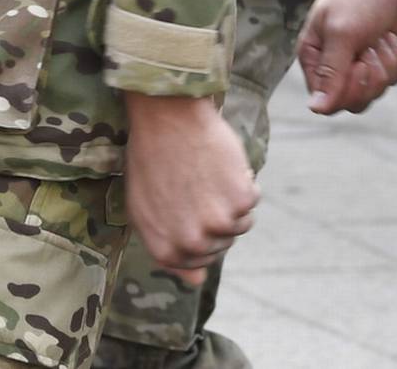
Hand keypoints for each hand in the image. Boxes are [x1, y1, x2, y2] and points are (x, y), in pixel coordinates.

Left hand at [124, 93, 258, 283]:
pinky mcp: (241, 201)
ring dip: (231, 202)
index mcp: (166, 249)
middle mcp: (193, 242)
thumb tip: (198, 279)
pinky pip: (252, 199)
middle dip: (215, 219)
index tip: (192, 210)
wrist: (166, 117)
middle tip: (196, 187)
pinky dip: (242, 182)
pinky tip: (219, 164)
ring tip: (206, 174)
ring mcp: (219, 223)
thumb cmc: (151, 159)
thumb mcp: (144, 209)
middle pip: (222, 244)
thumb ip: (169, 248)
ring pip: (241, 225)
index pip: (197, 262)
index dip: (200, 234)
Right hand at [298, 0, 396, 113]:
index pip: (328, 100)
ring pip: (376, 91)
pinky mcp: (379, 62)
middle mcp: (332, 66)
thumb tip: (316, 109)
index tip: (358, 64)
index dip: (349, 89)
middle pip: (354, 101)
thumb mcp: (341, 33)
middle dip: (371, 76)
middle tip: (370, 48)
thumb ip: (330, 72)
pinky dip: (396, 59)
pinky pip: (393, 78)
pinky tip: (389, 38)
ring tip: (379, 38)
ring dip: (385, 64)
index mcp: (313, 58)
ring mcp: (357, 65)